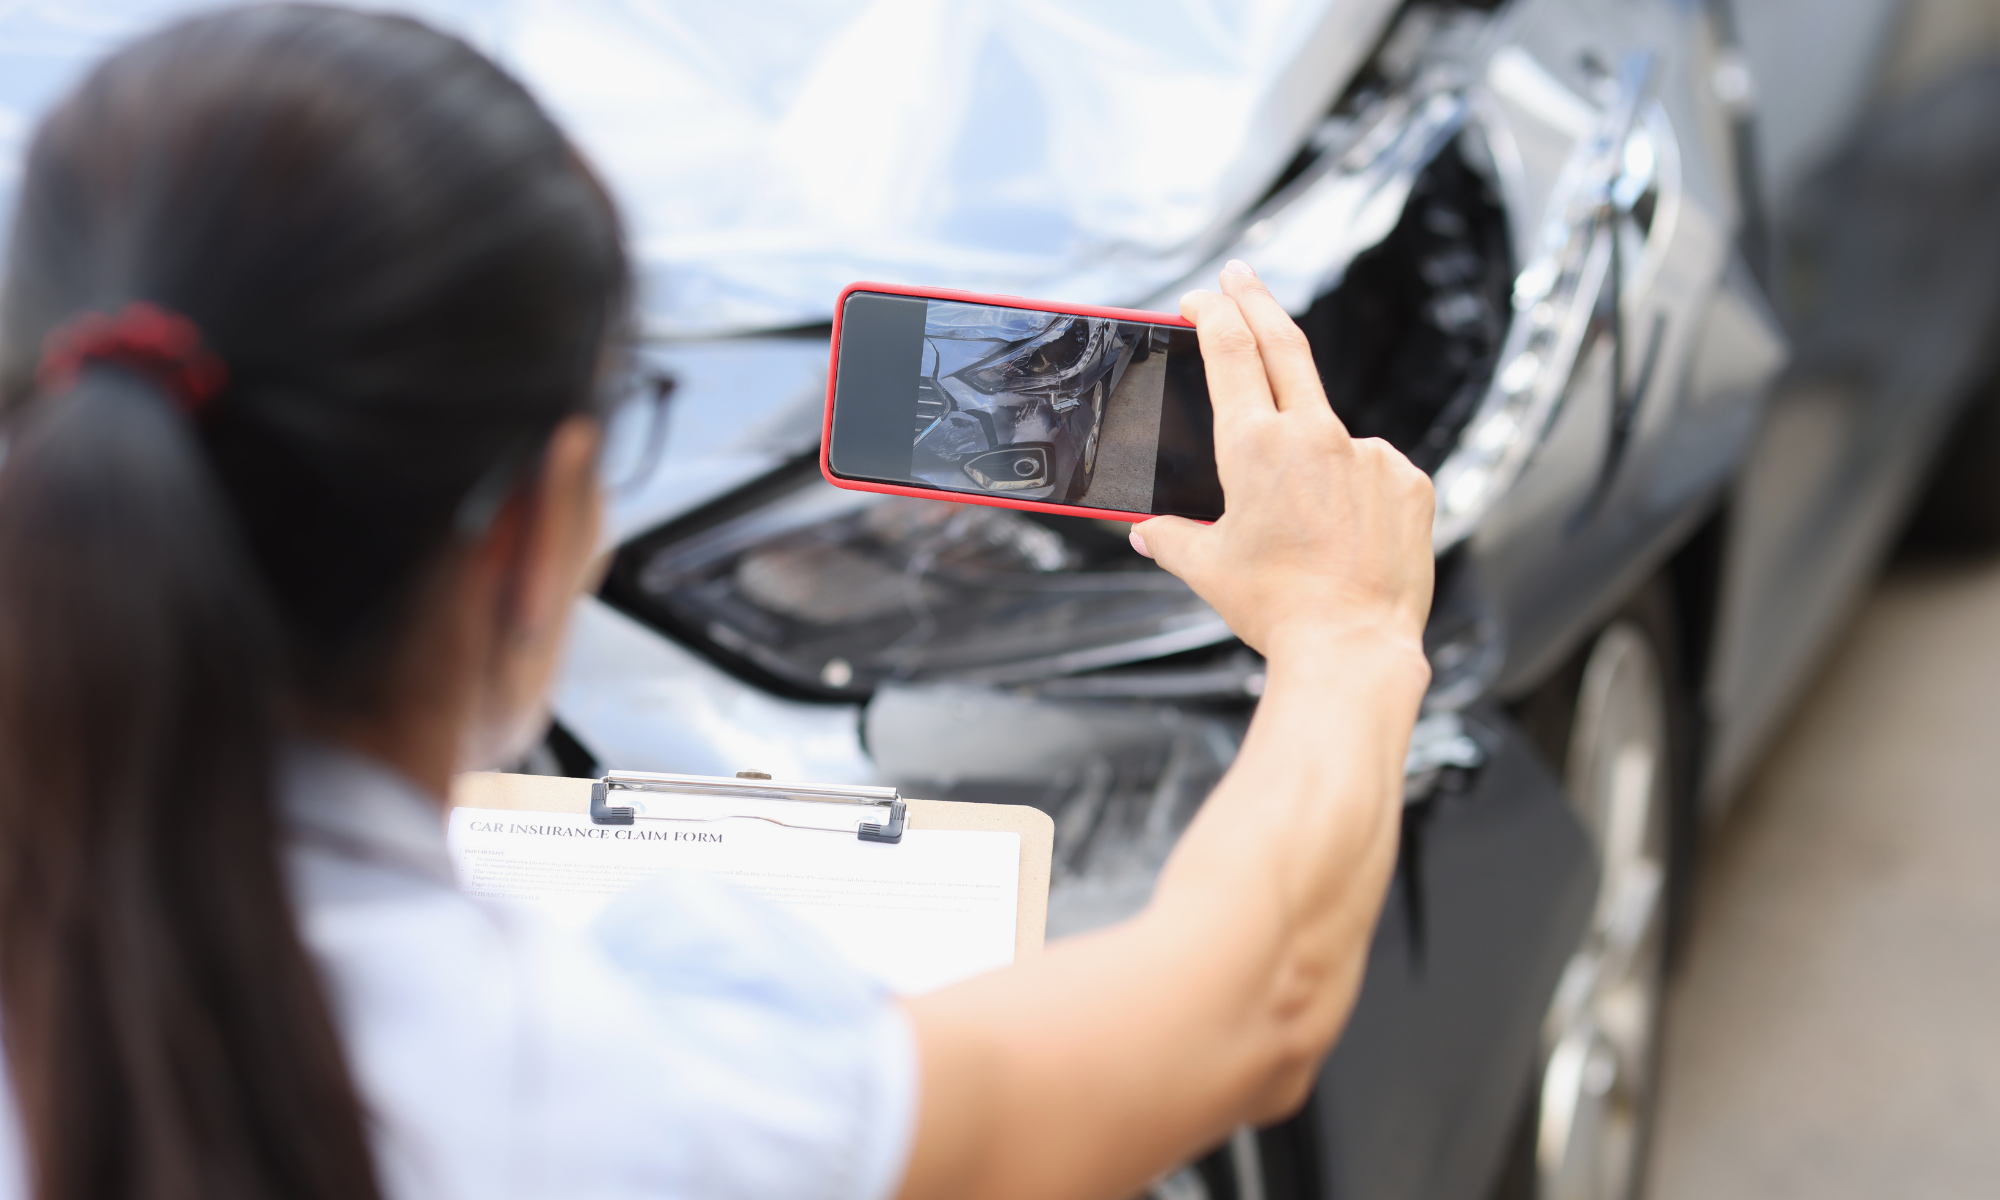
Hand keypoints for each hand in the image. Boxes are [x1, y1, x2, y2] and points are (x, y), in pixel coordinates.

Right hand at [1132, 262, 1435, 661]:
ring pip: (1329, 433)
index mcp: (1254, 446)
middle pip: (1284, 343)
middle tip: (1242, 276)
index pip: (1230, 350)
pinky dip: (1353, 491)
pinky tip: (1345, 537)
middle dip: (1257, 301)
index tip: (1204, 296)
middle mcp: (1315, 436)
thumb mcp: (1208, 569)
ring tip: (1304, 527)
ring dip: (1311, 457)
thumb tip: (1145, 533)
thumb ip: (1172, 539)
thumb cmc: (1276, 609)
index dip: (1214, 311)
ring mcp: (1368, 454)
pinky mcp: (1408, 480)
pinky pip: (1372, 470)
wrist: (1352, 647)